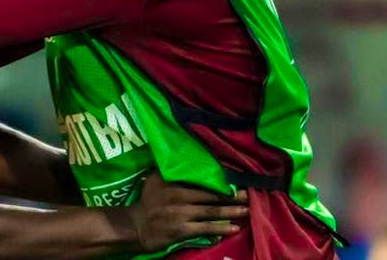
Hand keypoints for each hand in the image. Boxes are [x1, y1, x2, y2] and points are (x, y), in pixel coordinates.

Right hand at [128, 171, 247, 250]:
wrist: (136, 226)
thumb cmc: (149, 201)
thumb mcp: (154, 179)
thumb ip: (170, 170)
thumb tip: (188, 156)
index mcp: (172, 181)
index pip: (201, 180)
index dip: (220, 181)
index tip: (238, 181)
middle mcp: (177, 195)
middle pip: (211, 195)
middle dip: (232, 196)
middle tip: (249, 195)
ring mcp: (180, 213)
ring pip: (211, 212)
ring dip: (231, 211)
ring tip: (247, 210)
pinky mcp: (181, 230)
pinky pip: (206, 229)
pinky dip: (221, 229)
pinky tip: (234, 228)